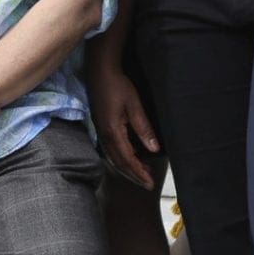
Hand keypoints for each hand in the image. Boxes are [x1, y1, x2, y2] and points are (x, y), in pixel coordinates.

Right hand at [86, 61, 159, 188]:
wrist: (99, 71)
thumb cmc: (118, 85)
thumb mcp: (134, 105)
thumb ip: (143, 128)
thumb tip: (154, 150)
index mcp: (113, 131)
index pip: (127, 159)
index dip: (139, 173)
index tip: (150, 183)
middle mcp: (104, 135)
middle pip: (118, 163)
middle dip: (133, 175)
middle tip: (148, 183)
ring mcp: (100, 131)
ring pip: (112, 158)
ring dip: (126, 168)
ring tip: (140, 174)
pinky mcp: (100, 126)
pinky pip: (109, 150)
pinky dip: (119, 159)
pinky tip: (128, 158)